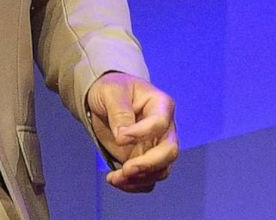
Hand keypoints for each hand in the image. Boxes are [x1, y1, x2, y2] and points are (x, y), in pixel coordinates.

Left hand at [85, 71, 178, 192]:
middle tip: (126, 169)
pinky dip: (133, 185)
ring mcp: (157, 147)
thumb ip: (119, 111)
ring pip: (160, 170)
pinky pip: (148, 179)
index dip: (141, 133)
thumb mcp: (111, 91)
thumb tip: (123, 137)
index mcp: (161, 105)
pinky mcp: (146, 161)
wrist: (105, 101)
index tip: (120, 137)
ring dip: (139, 179)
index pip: (160, 124)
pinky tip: (114, 179)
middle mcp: (165, 129)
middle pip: (169, 152)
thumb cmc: (112, 90)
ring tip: (114, 178)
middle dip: (149, 165)